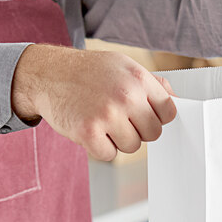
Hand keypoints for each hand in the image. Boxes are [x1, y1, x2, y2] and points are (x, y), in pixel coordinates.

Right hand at [11, 45, 175, 160]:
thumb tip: (176, 101)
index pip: (169, 112)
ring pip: (133, 146)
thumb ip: (151, 83)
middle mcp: (125, 95)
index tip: (144, 115)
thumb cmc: (88, 72)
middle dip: (138, 130)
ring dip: (118, 139)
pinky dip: (100, 147)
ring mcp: (107, 114)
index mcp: (138, 78)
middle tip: (119, 117)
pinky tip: (90, 129)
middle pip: (153, 134)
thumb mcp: (123, 66)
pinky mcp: (88, 132)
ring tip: (102, 120)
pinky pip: (109, 154)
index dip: (157, 118)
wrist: (46, 74)